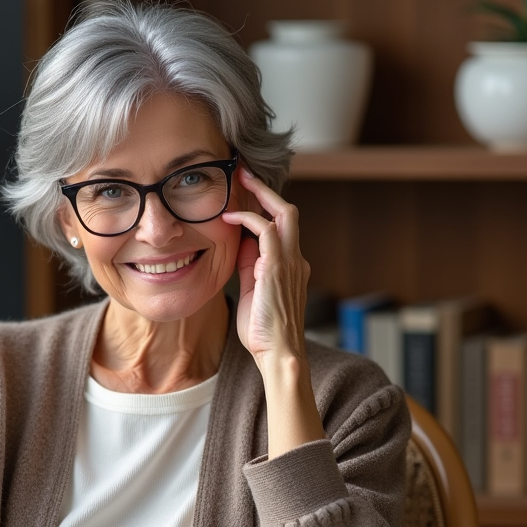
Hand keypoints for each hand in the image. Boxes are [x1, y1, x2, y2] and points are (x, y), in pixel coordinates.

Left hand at [221, 166, 310, 367]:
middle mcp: (295, 260)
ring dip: (260, 195)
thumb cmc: (263, 331)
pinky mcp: (278, 268)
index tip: (245, 194)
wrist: (278, 353)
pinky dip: (250, 220)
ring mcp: (290, 262)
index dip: (264, 208)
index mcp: (291, 266)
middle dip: (266, 190)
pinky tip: (230, 218)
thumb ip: (249, 268)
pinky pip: (268, 232)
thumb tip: (240, 244)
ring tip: (239, 181)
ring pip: (284, 214)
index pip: (281, 227)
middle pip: (289, 212)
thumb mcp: (252, 293)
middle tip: (244, 174)